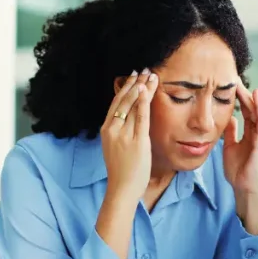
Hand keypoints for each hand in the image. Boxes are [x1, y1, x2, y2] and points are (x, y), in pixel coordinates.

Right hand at [101, 68, 157, 205]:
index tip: (134, 77)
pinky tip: (147, 90)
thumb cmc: (122, 170)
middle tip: (144, 70)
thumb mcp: (116, 146)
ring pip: (133, 105)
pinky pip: (141, 117)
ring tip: (151, 75)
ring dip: (143, 88)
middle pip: (125, 100)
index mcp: (106, 129)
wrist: (122, 188)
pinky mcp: (136, 141)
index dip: (126, 88)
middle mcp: (113, 129)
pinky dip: (144, 101)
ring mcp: (124, 135)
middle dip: (135, 83)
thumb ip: (121, 131)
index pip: (116, 103)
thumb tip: (130, 117)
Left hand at [223, 82, 257, 233]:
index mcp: (252, 133)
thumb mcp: (230, 147)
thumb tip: (229, 119)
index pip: (246, 110)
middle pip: (252, 107)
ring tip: (241, 83)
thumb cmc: (239, 171)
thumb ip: (231, 133)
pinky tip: (255, 96)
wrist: (245, 189)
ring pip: (257, 111)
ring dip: (250, 96)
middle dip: (243, 93)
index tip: (228, 84)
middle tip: (233, 77)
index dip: (238, 97)